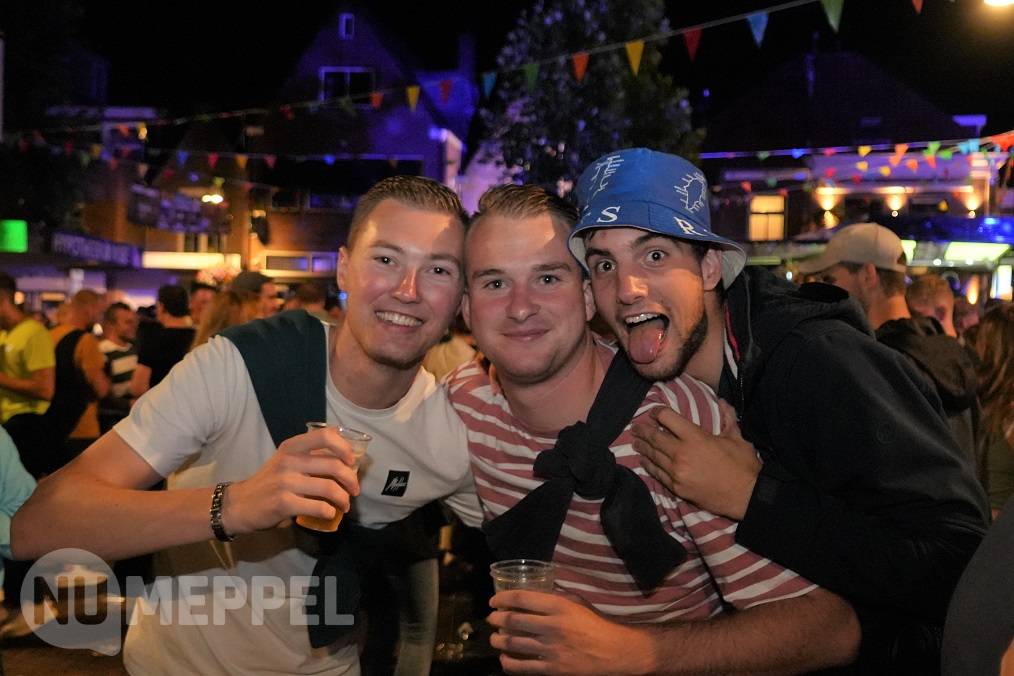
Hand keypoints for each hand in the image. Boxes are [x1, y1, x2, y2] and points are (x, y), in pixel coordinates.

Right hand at [221, 426, 360, 533]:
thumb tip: (344, 456)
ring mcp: (286, 482)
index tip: (351, 461)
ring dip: (343, 499)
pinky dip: (329, 512)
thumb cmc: (269, 482)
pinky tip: (329, 513)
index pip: (325, 436)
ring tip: (345, 505)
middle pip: (334, 466)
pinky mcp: (284, 503)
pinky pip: (318, 507)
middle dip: (351, 480)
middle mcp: (289, 460)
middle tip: (354, 490)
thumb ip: (309, 456)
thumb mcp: (285, 460)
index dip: (344, 447)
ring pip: (329, 488)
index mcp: (292, 447)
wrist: (239, 504)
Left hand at [488, 591, 655, 674]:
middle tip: (491, 619)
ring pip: (514, 643)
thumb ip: (556, 597)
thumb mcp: (578, 603)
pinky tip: (505, 660)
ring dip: (498, 641)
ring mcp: (551, 649)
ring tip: (495, 639)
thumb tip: (533, 593)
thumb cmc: (596, 624)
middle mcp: (552, 626)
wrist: (615, 652)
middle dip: (496, 619)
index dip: (503, 598)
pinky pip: (523, 667)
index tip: (494, 600)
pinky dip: (509, 663)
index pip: (522, 598)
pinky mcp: (552, 669)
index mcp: (559, 606)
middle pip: (513, 621)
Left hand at [631, 400, 759, 519]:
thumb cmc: (743, 465)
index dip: (658, 413)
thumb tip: (723, 402)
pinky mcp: (677, 488)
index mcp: (695, 437)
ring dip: (642, 448)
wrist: (747, 496)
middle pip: (655, 438)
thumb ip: (727, 418)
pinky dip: (649, 466)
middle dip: (643, 431)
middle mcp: (681, 453)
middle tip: (634, 427)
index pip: (668, 418)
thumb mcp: (737, 438)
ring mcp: (677, 472)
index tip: (653, 412)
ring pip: (653, 456)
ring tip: (635, 442)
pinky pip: (658, 474)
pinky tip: (644, 462)